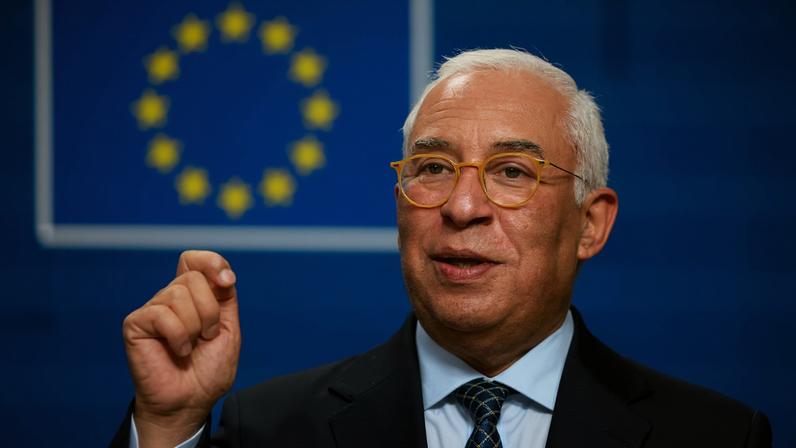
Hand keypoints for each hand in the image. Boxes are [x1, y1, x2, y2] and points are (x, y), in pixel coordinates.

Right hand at [122, 250, 240, 446]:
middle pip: (193, 277)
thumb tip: (222, 273)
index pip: (194, 259)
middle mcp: (171, 298)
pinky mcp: (136, 324)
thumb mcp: (229, 328)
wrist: (190, 402)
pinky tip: (178, 351)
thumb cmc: (208, 370)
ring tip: (191, 347)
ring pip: (178, 294)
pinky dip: (178, 336)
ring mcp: (153, 310)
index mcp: (194, 296)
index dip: (212, 262)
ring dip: (195, 326)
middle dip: (210, 311)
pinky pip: (161, 314)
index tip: (227, 283)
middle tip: (207, 336)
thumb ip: (225, 297)